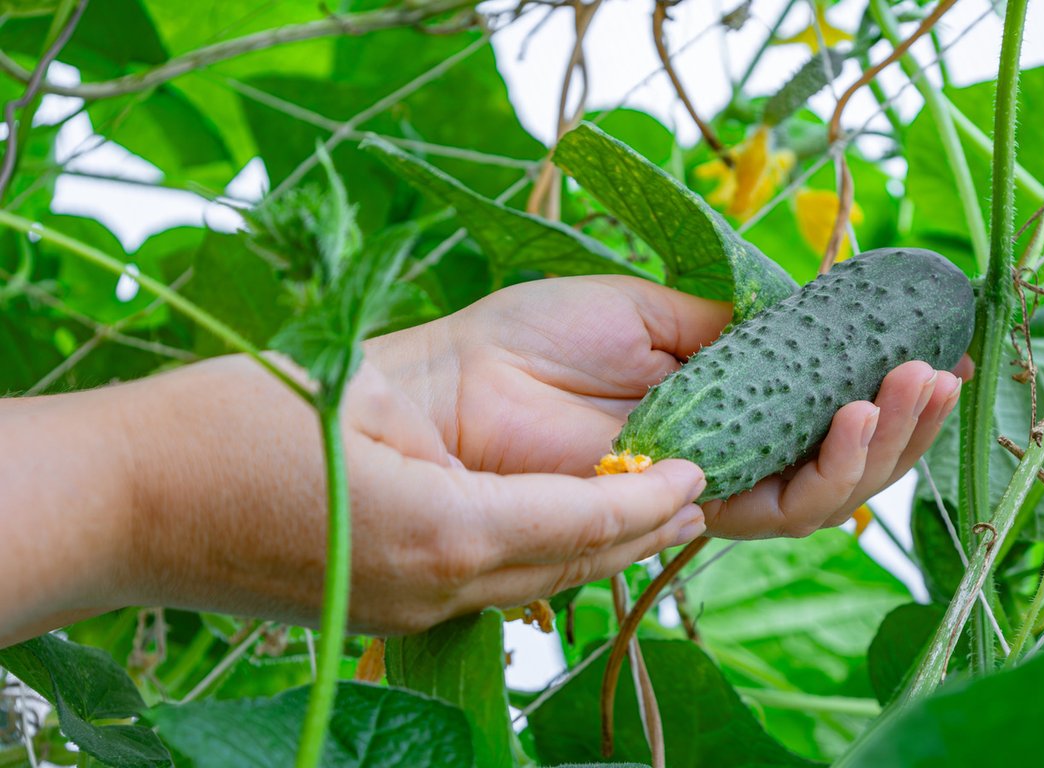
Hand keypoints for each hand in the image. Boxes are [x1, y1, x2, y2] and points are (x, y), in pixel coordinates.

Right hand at [0, 356, 705, 642]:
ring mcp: (409, 613)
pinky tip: (562, 526)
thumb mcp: (358, 390)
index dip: (648, 503)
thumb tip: (558, 435)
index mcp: (437, 531)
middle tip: (699, 496)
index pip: (581, 527)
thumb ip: (463, 423)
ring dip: (598, 549)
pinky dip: (543, 557)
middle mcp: (435, 588)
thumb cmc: (232, 424)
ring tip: (652, 510)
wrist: (130, 498)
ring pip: (537, 585)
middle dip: (639, 534)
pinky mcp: (390, 612)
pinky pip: (494, 587)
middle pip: (572, 567)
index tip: (697, 477)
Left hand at [368, 275, 968, 540]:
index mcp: (720, 399)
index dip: (882, 383)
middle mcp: (724, 451)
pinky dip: (825, 470)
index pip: (820, 404)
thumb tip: (810, 319)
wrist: (459, 382)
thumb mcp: (648, 310)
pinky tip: (852, 416)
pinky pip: (775, 510)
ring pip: (821, 492)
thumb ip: (734, 322)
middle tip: (937, 370)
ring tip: (910, 388)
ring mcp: (709, 487)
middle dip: (900, 418)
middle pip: (837, 456)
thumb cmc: (533, 340)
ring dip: (880, 443)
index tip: (936, 344)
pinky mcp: (686, 515)